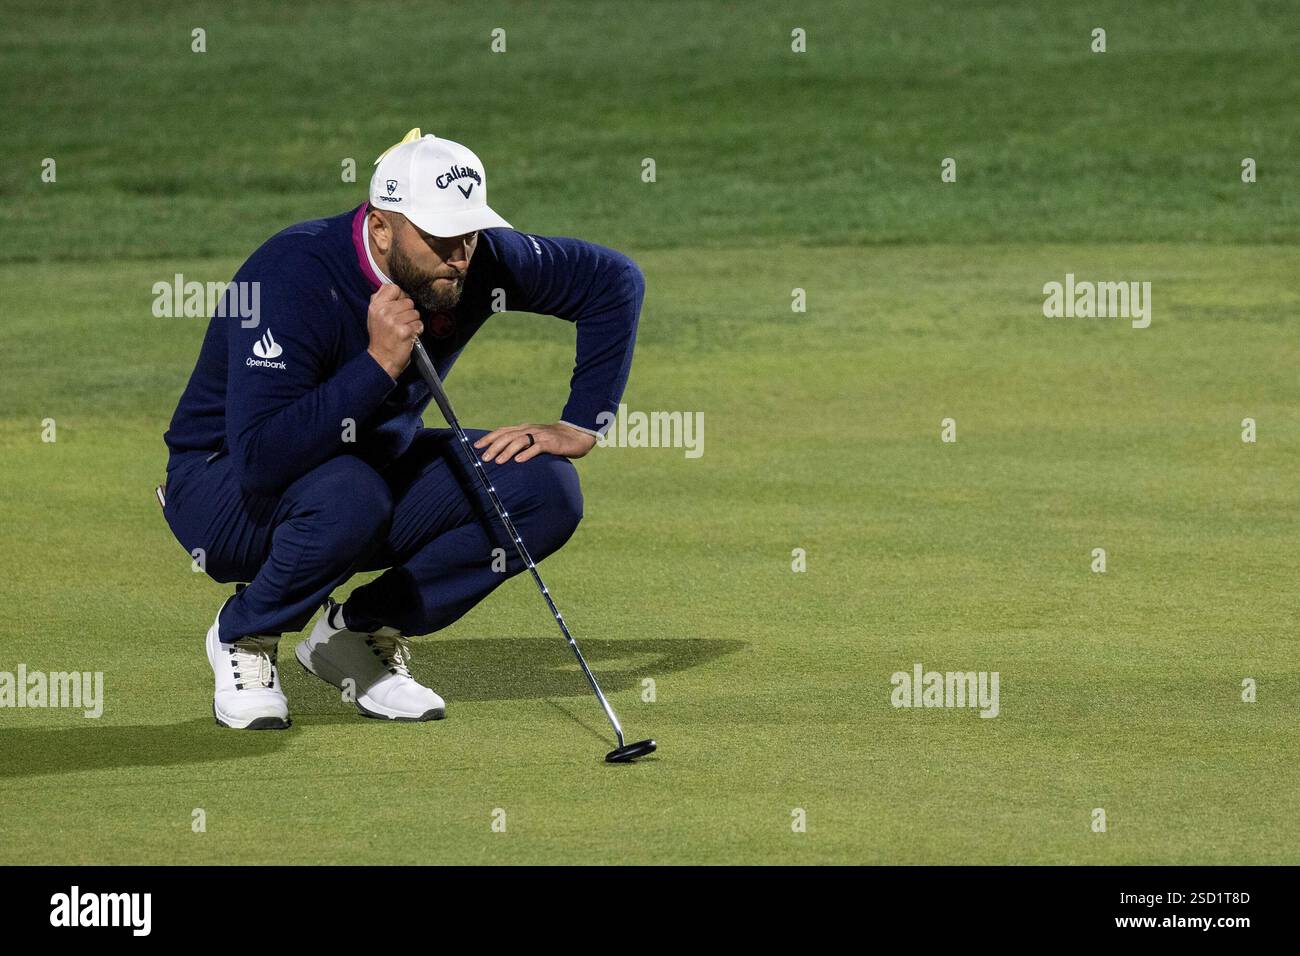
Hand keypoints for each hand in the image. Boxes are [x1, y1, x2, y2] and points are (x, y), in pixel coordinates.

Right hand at [366, 283, 422, 379]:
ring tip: (403, 330)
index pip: (393, 288)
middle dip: (408, 312)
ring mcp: (394, 321)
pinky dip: (417, 331)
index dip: (400, 296)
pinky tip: (408, 336)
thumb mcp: (374, 316)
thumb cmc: (380, 337)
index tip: (398, 307)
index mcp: (375, 306)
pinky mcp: (404, 331)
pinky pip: (419, 324)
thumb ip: (380, 300)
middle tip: (400, 323)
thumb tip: (389, 286)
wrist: (381, 360)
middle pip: (408, 301)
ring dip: (413, 322)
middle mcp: (384, 311)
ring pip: (415, 313)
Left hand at [474, 423, 596, 463]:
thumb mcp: (534, 439)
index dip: (489, 438)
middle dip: (494, 447)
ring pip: (520, 441)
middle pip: (508, 436)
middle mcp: (530, 430)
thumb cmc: (553, 440)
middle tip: (484, 458)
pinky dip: (527, 454)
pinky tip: (519, 461)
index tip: (476, 446)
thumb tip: (503, 454)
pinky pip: (537, 447)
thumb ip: (521, 444)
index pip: (502, 431)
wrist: (576, 435)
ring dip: (507, 451)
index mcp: (524, 429)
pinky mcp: (551, 443)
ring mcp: (540, 436)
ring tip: (498, 461)